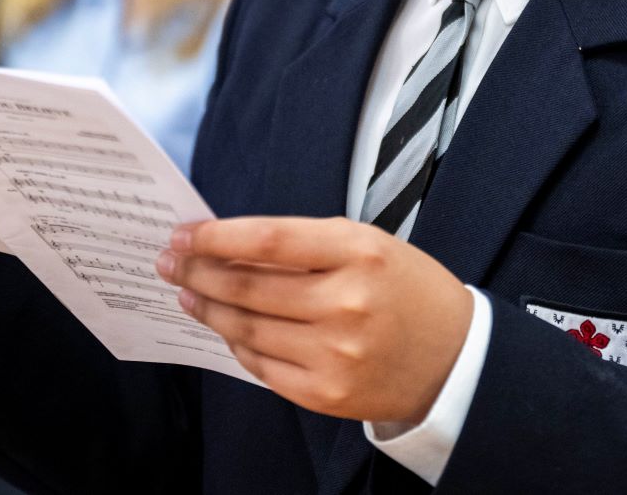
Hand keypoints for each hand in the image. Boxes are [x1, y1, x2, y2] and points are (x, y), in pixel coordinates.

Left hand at [156, 217, 472, 423]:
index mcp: (360, 253)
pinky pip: (261, 367)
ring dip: (208, 309)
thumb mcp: (369, 247)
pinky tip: (223, 328)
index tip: (185, 233)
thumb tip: (230, 245)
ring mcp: (335, 354)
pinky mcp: (326, 394)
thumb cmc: (407, 291)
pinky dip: (236, 345)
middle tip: (170, 262)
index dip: (216, 236)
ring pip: (246, 329)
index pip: (268, 240)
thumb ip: (305, 245)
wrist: (456, 359)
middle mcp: (346, 304)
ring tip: (188, 293)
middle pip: (247, 287)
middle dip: (198, 272)